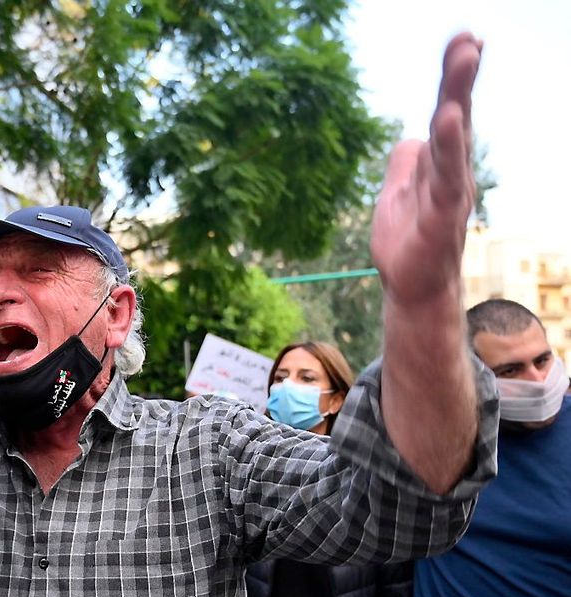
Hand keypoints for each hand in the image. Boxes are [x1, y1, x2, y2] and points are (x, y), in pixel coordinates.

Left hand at [371, 33, 480, 307]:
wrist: (410, 288)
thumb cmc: (408, 240)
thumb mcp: (398, 191)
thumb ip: (406, 161)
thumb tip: (411, 136)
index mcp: (439, 163)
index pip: (447, 112)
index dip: (453, 78)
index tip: (464, 38)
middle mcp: (450, 173)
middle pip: (456, 118)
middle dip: (460, 79)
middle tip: (468, 40)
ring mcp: (447, 195)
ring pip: (454, 143)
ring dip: (456, 102)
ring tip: (462, 65)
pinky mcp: (438, 219)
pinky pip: (443, 180)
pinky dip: (445, 151)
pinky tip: (444, 123)